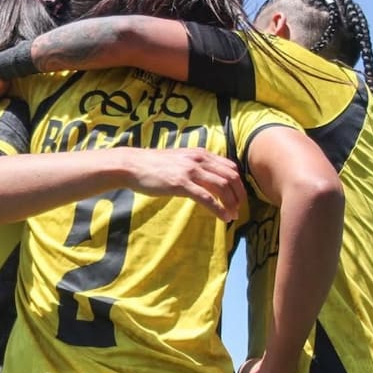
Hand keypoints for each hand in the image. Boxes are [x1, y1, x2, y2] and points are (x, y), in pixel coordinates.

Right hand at [123, 148, 244, 221]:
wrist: (133, 165)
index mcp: (200, 154)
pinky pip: (207, 198)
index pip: (230, 167)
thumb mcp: (179, 159)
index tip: (239, 196)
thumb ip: (195, 165)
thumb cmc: (153, 165)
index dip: (238, 183)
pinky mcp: (181, 184)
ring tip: (233, 216)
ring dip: (232, 203)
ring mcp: (190, 171)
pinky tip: (224, 218)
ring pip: (222, 187)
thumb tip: (206, 177)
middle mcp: (199, 160)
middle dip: (239, 194)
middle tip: (240, 208)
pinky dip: (219, 209)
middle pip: (231, 177)